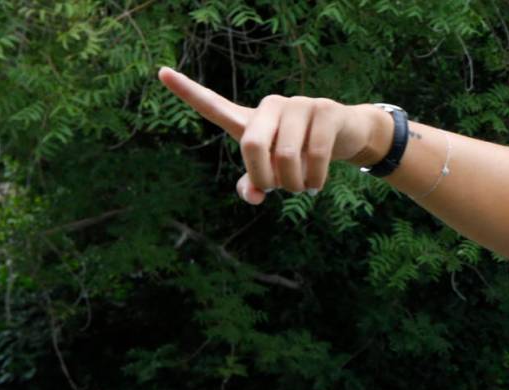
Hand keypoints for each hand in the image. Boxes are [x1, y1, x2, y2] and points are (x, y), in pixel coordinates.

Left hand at [157, 67, 375, 204]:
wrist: (346, 136)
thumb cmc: (302, 155)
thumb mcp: (275, 172)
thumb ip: (255, 184)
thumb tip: (252, 196)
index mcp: (250, 121)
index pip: (214, 105)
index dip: (188, 92)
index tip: (161, 73)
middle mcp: (270, 106)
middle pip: (252, 145)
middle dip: (267, 178)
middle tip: (279, 191)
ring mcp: (298, 104)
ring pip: (288, 155)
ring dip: (296, 183)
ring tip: (304, 187)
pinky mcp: (325, 110)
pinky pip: (316, 153)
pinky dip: (316, 179)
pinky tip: (317, 184)